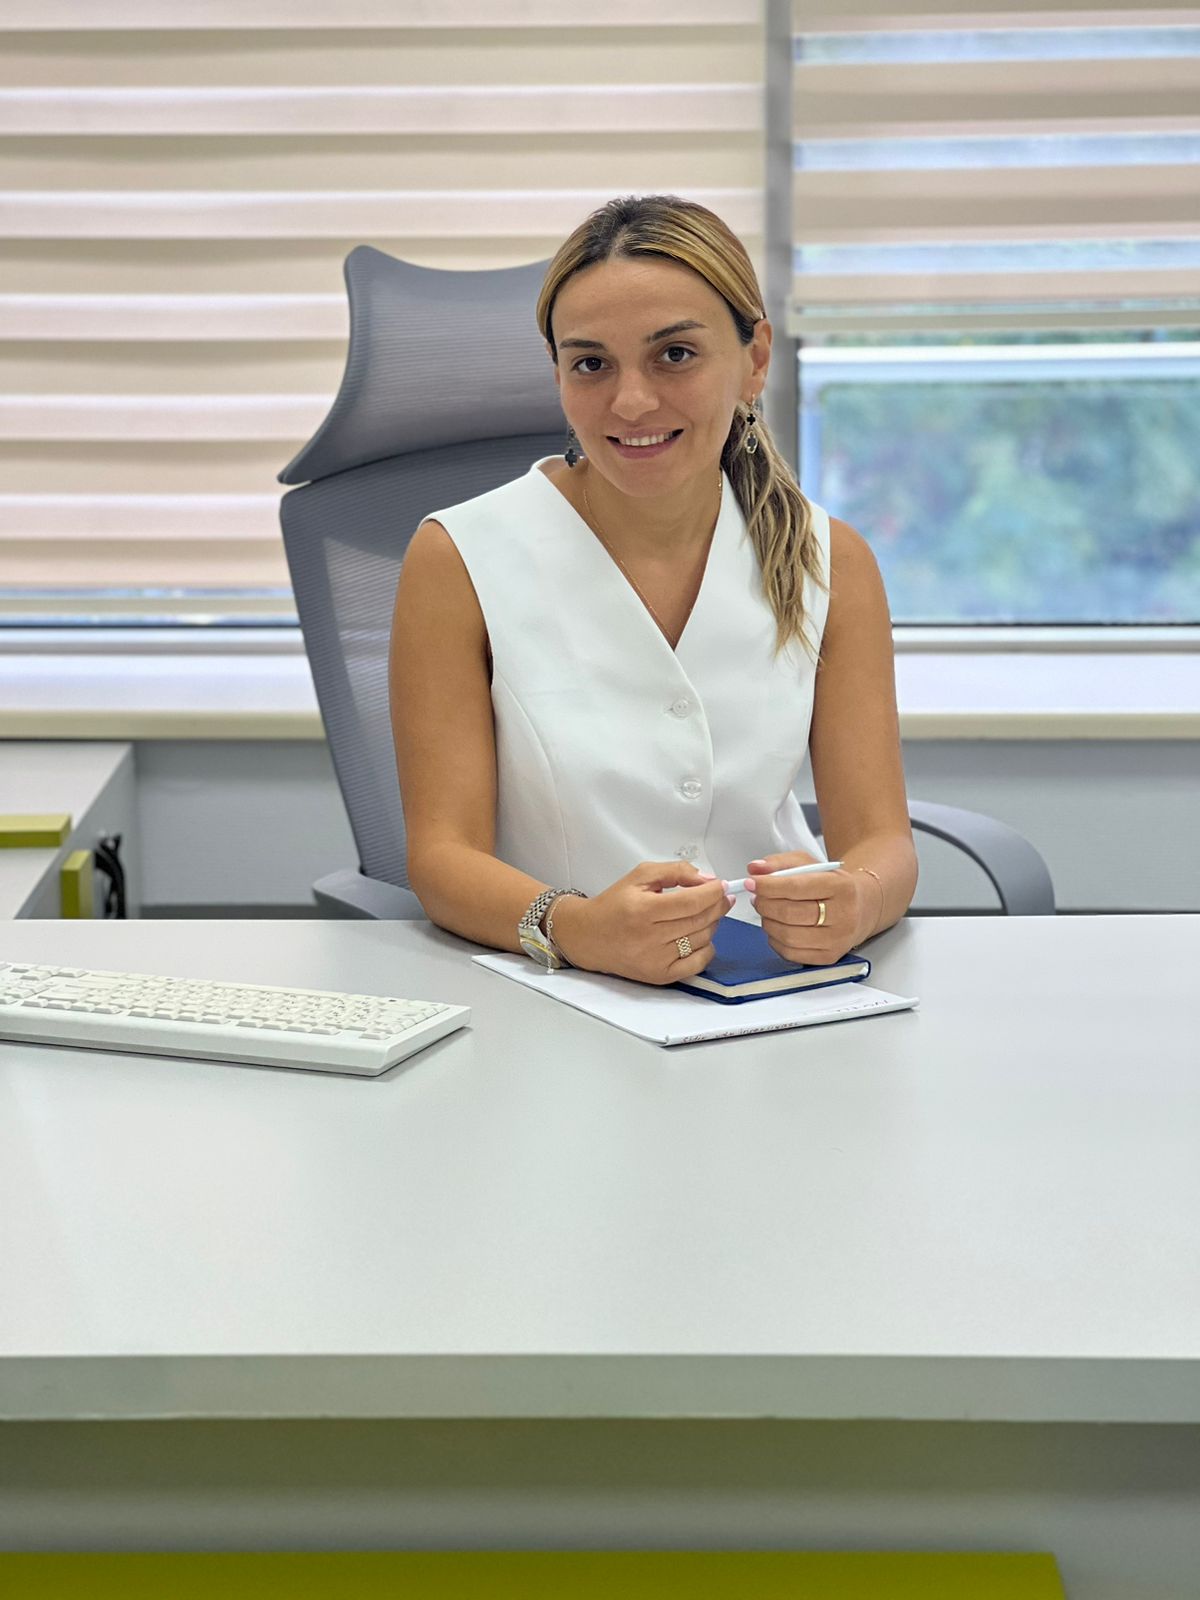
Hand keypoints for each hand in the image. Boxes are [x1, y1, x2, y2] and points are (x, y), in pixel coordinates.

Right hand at [552, 861, 733, 985]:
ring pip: (702, 940)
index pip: (692, 902)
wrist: (589, 937)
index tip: (721, 886)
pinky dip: (707, 948)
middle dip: (718, 906)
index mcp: (643, 909)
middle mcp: (649, 938)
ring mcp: (655, 960)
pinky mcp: (659, 976)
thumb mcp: (640, 875)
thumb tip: (708, 880)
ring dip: (711, 924)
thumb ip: (675, 871)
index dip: (713, 893)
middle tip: (722, 898)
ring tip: (705, 913)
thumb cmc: (615, 904)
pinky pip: (697, 964)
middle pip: (700, 920)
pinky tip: (700, 936)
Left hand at [746, 851, 870, 965]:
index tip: (752, 882)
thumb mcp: (810, 865)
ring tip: (767, 911)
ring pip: (787, 935)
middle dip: (765, 904)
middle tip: (757, 897)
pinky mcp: (829, 957)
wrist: (860, 909)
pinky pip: (790, 953)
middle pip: (790, 913)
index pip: (797, 887)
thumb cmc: (833, 887)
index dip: (769, 886)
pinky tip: (777, 927)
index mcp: (841, 887)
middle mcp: (843, 915)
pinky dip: (775, 940)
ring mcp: (837, 939)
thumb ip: (780, 863)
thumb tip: (755, 868)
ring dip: (768, 922)